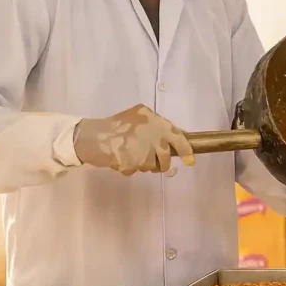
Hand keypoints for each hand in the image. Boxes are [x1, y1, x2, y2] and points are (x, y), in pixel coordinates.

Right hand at [73, 104, 193, 175]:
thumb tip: (177, 135)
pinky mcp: (133, 165)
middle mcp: (154, 139)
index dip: (186, 151)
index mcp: (157, 124)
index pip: (179, 138)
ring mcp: (143, 153)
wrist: (95, 136)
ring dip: (142, 164)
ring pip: (150, 166)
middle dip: (160, 162)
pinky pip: (135, 170)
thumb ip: (158, 125)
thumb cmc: (118, 124)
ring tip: (130, 153)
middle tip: (151, 159)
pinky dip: (129, 167)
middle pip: (165, 158)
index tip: (190, 161)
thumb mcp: (140, 115)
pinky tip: (120, 158)